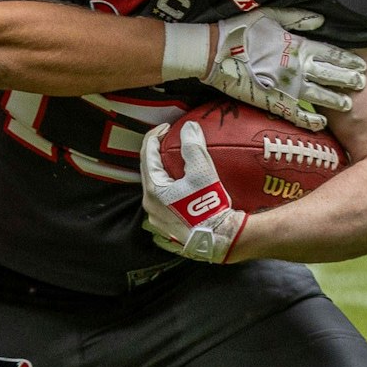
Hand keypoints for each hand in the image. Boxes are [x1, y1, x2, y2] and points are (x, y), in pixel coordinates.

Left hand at [140, 121, 247, 263]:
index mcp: (154, 189)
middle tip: (169, 140)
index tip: (166, 127)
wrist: (220, 239)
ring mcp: (157, 217)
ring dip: (162, 170)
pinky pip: (162, 199)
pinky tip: (181, 183)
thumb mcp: (202, 171)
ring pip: (155, 186)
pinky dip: (168, 185)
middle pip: (148, 170)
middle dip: (157, 152)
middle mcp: (150, 204)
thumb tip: (189, 127)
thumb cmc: (209, 206)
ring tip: (175, 160)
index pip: (147, 155)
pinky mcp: (167, 225)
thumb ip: (193, 146)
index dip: (154, 136)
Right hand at [198, 8, 366, 131]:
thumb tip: (321, 20)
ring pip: (319, 96)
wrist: (213, 53)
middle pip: (331, 75)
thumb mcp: (269, 15)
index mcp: (297, 46)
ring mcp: (286, 87)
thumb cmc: (239, 30)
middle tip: (362, 83)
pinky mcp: (272, 101)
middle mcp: (297, 67)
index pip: (331, 54)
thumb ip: (297, 18)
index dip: (348, 60)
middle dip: (348, 79)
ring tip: (348, 103)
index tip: (361, 64)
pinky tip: (321, 123)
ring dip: (336, 100)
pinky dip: (310, 120)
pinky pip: (297, 114)